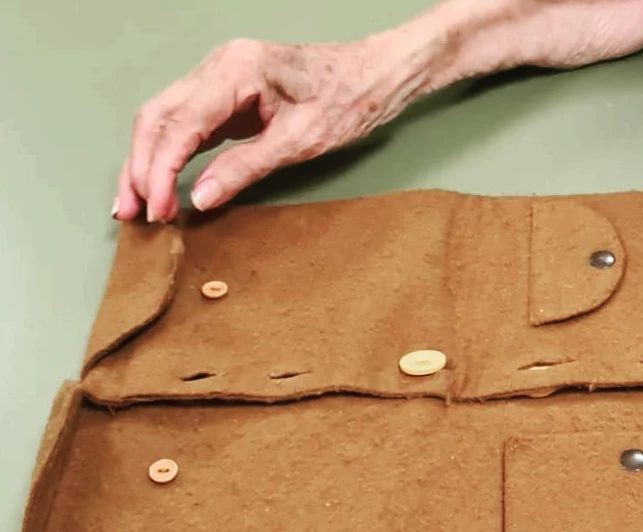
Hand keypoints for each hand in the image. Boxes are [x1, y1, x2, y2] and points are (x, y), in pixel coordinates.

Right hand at [114, 37, 398, 220]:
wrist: (371, 77)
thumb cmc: (345, 100)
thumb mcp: (299, 141)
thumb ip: (246, 167)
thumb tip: (200, 198)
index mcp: (235, 70)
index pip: (180, 124)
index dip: (162, 171)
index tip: (158, 210)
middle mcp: (218, 68)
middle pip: (157, 117)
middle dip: (140, 167)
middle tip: (134, 213)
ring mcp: (219, 81)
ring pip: (163, 120)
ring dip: (145, 162)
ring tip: (135, 205)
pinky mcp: (226, 98)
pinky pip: (184, 125)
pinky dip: (168, 156)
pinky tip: (160, 181)